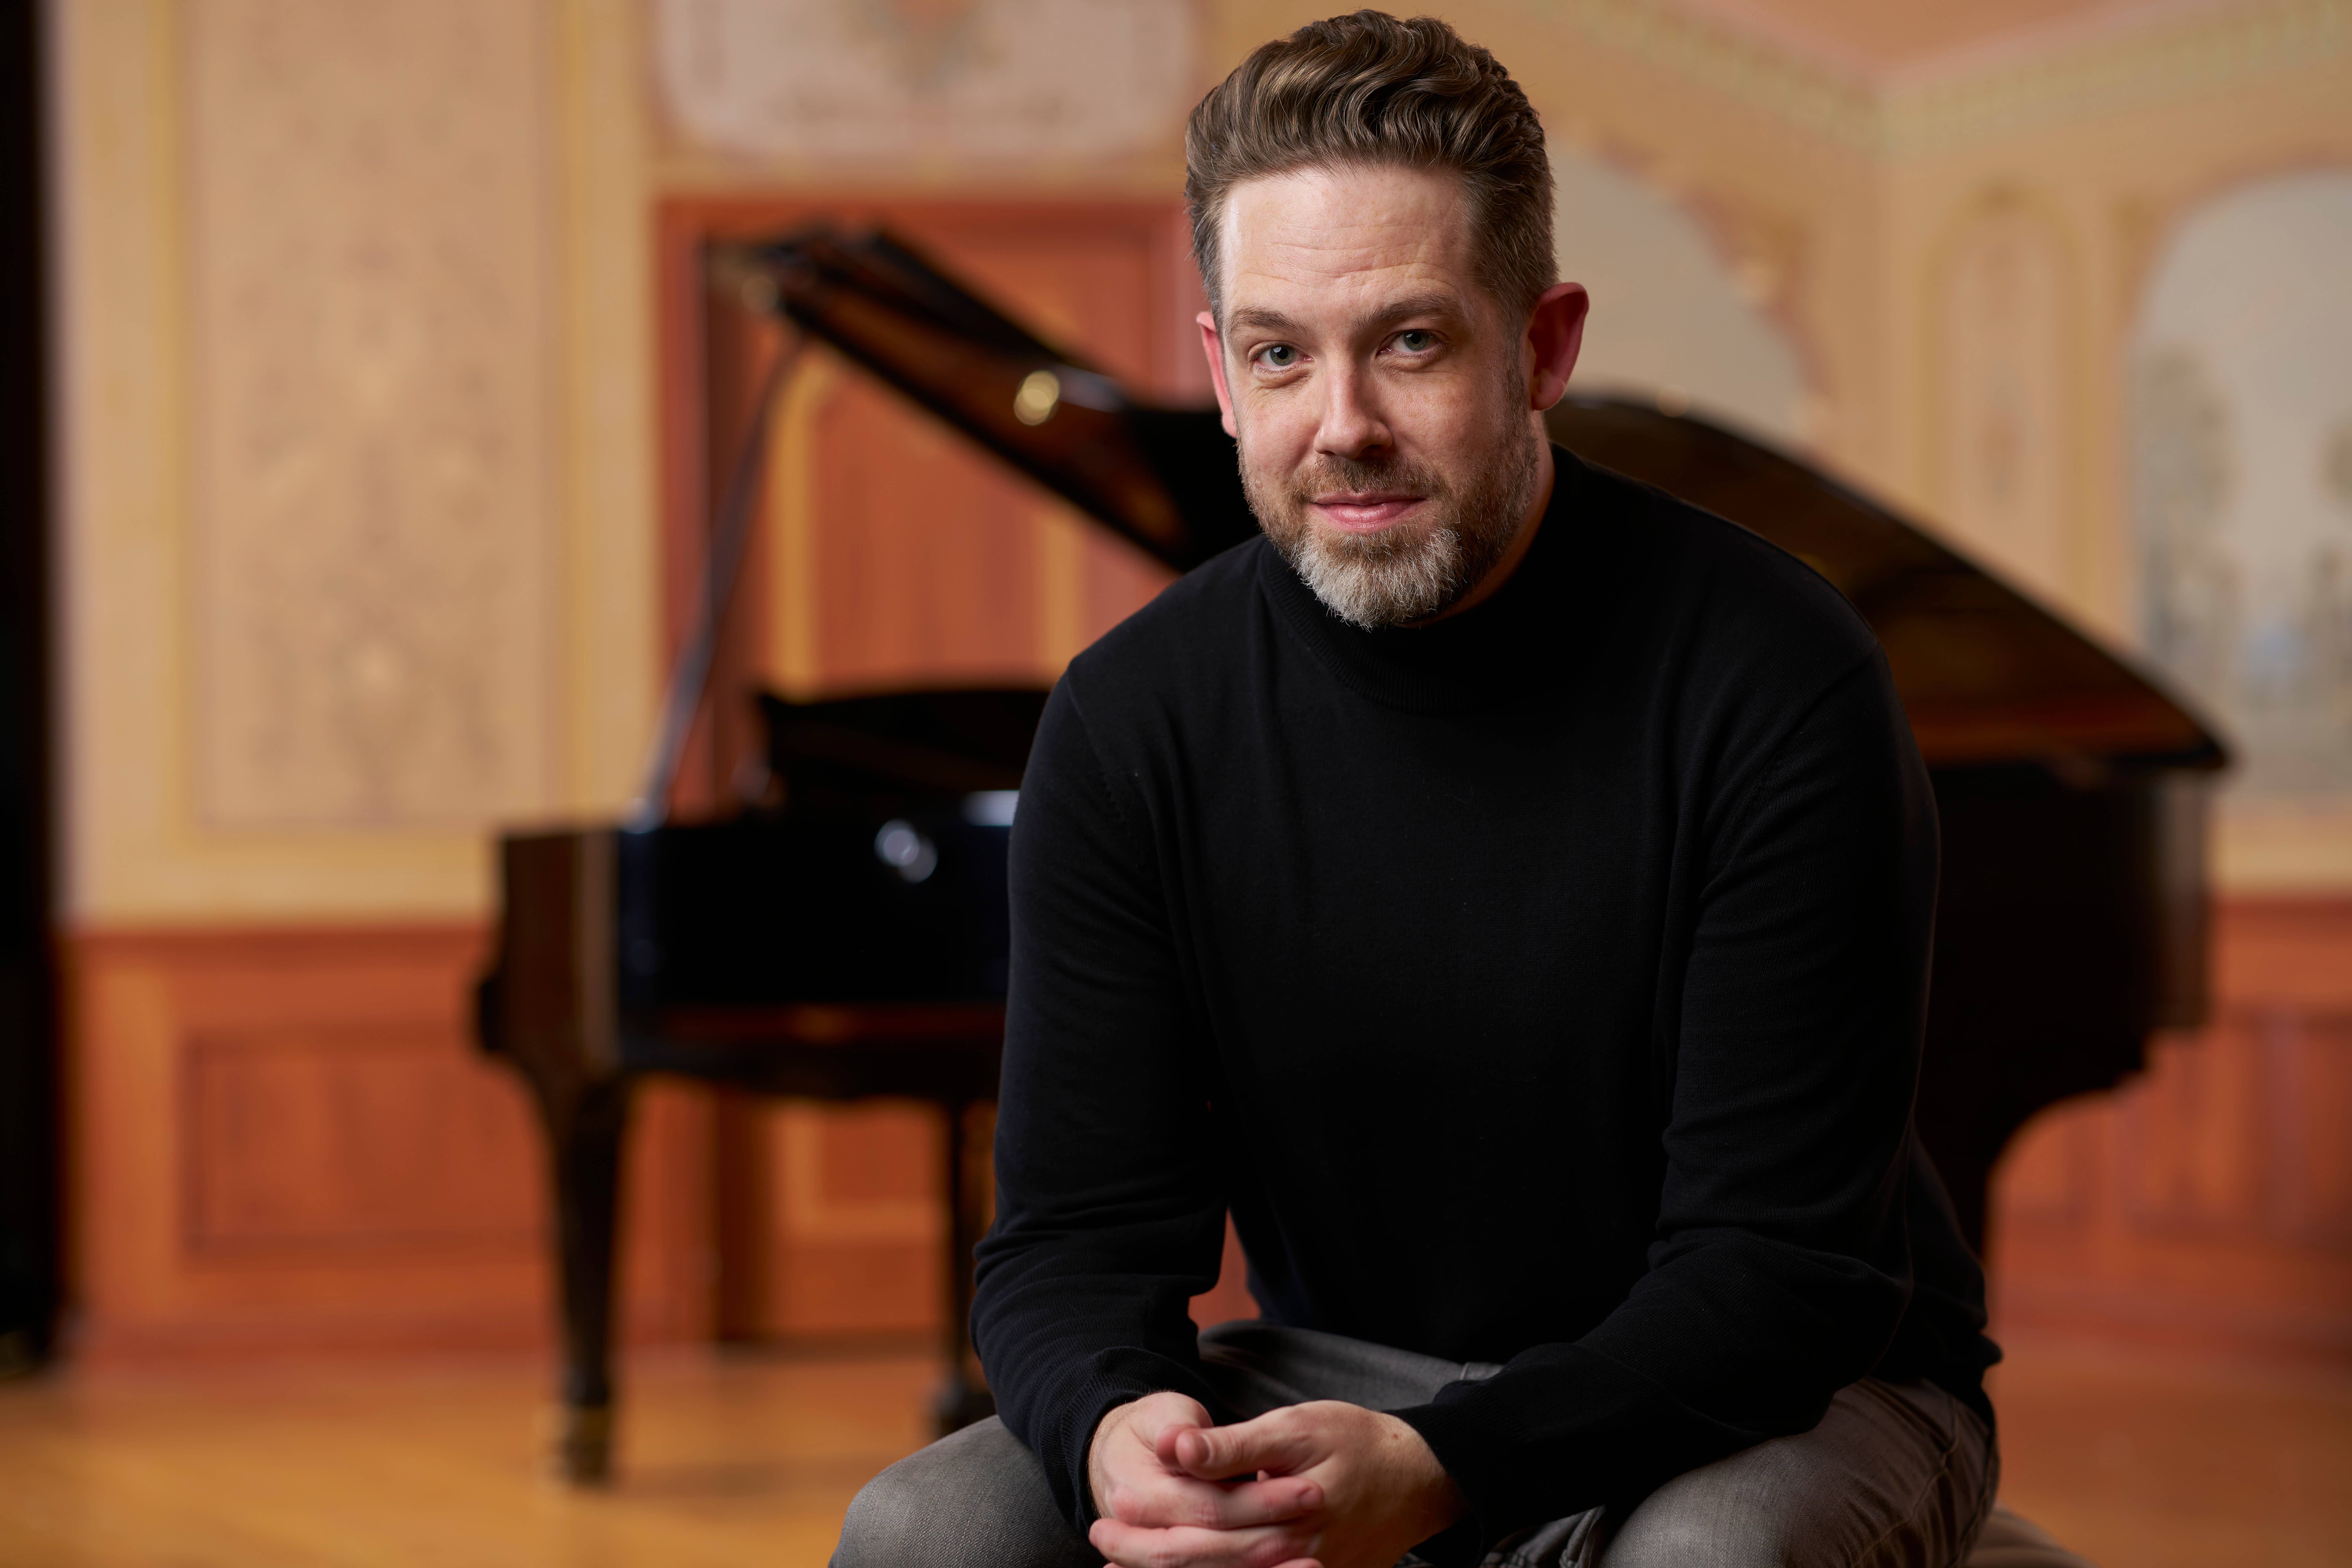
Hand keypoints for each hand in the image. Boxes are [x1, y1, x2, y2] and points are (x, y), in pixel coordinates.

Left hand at [1088, 1396, 1463, 1567]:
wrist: (1419, 1477)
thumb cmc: (1356, 1441)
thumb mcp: (1296, 1428)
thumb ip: (1234, 1445)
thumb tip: (1174, 1447)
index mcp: (1282, 1518)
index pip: (1199, 1533)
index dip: (1148, 1526)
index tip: (1106, 1509)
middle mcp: (1292, 1557)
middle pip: (1205, 1566)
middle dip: (1146, 1555)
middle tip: (1098, 1537)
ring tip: (1122, 1561)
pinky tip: (1183, 1564)